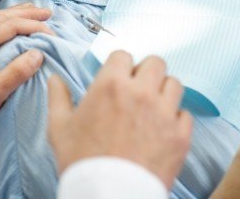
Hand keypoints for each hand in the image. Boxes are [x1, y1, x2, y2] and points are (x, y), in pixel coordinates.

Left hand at [0, 3, 52, 133]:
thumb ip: (16, 72)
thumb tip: (38, 54)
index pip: (10, 25)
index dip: (33, 25)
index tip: (51, 33)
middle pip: (2, 16)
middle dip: (27, 13)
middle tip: (47, 13)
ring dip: (16, 14)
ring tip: (33, 12)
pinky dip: (5, 20)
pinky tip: (11, 23)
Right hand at [48, 50, 192, 189]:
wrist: (107, 198)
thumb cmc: (82, 163)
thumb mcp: (60, 129)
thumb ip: (58, 98)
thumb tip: (54, 79)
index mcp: (111, 84)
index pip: (124, 55)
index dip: (120, 66)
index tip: (118, 79)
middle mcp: (141, 92)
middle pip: (155, 63)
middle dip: (147, 73)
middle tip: (139, 90)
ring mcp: (164, 112)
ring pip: (174, 84)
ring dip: (164, 92)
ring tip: (153, 108)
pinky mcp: (180, 134)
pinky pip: (185, 114)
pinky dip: (176, 120)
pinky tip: (163, 130)